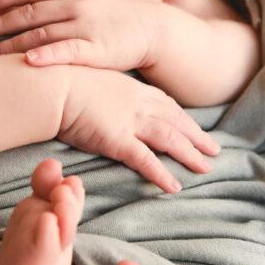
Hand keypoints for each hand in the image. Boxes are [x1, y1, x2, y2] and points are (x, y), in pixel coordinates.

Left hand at [0, 0, 153, 71]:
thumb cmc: (115, 16)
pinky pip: (66, 51)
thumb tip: (29, 6)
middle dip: (2, 22)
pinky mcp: (96, 48)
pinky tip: (29, 62)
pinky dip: (46, 55)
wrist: (152, 29)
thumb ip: (61, 0)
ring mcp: (86, 25)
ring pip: (42, 34)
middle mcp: (77, 3)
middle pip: (31, 12)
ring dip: (13, 44)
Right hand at [59, 67, 219, 192]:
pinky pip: (147, 161)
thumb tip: (95, 97)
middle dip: (197, 135)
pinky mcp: (118, 140)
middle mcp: (137, 103)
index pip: (164, 102)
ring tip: (205, 168)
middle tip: (214, 148)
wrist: (50, 86)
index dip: (181, 116)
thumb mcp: (87, 78)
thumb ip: (98, 91)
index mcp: (130, 87)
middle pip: (175, 120)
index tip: (193, 125)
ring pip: (170, 140)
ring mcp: (130, 121)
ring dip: (190, 154)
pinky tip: (175, 186)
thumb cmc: (60, 80)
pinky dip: (163, 174)